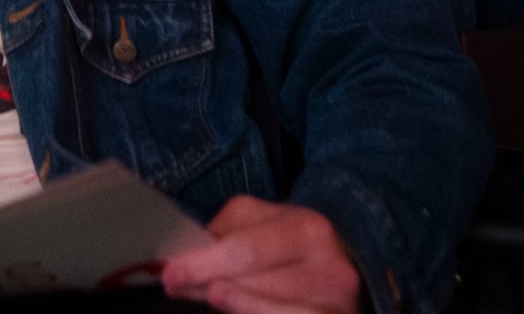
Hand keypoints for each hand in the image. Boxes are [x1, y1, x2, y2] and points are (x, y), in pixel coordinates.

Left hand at [161, 197, 361, 313]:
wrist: (351, 263)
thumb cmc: (294, 241)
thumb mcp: (263, 219)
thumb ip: (226, 230)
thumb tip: (188, 254)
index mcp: (309, 230)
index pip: (247, 250)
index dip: (205, 264)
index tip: (171, 273)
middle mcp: (331, 269)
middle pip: (256, 284)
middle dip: (209, 286)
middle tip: (177, 287)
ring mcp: (338, 306)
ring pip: (273, 311)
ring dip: (233, 307)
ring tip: (208, 298)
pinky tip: (235, 311)